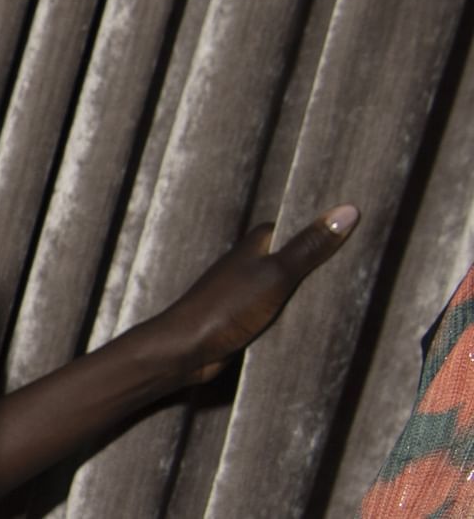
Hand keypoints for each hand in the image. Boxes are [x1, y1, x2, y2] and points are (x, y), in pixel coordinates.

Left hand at [150, 203, 358, 386]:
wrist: (187, 349)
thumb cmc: (227, 306)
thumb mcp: (276, 274)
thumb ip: (310, 246)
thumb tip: (349, 209)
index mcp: (256, 244)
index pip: (297, 227)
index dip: (325, 227)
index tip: (363, 226)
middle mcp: (251, 264)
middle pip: (296, 258)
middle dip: (325, 262)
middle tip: (371, 264)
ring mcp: (248, 292)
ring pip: (291, 288)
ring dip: (314, 292)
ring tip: (358, 293)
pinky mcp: (248, 319)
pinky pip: (282, 312)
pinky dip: (300, 314)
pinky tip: (324, 322)